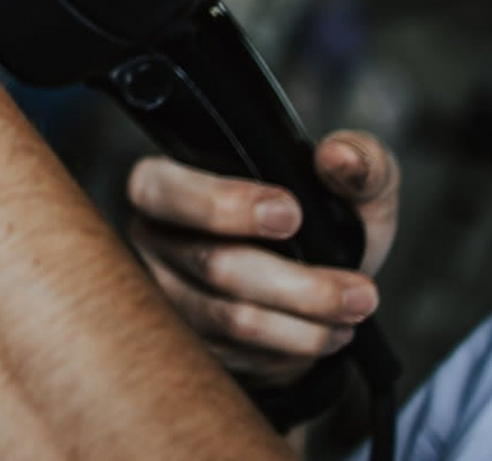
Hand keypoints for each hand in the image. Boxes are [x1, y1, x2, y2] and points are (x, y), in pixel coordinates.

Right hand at [127, 131, 400, 387]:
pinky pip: (242, 355)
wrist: (315, 300)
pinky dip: (296, 347)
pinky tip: (325, 333)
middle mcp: (155, 240)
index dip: (221, 203)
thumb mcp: (348, 191)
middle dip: (296, 284)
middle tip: (359, 291)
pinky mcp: (191, 345)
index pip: (160, 187)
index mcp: (169, 185)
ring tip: (355, 312)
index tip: (291, 214)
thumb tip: (339, 159)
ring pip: (233, 318)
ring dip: (308, 322)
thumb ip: (358, 162)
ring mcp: (169, 298)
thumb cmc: (318, 230)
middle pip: (212, 264)